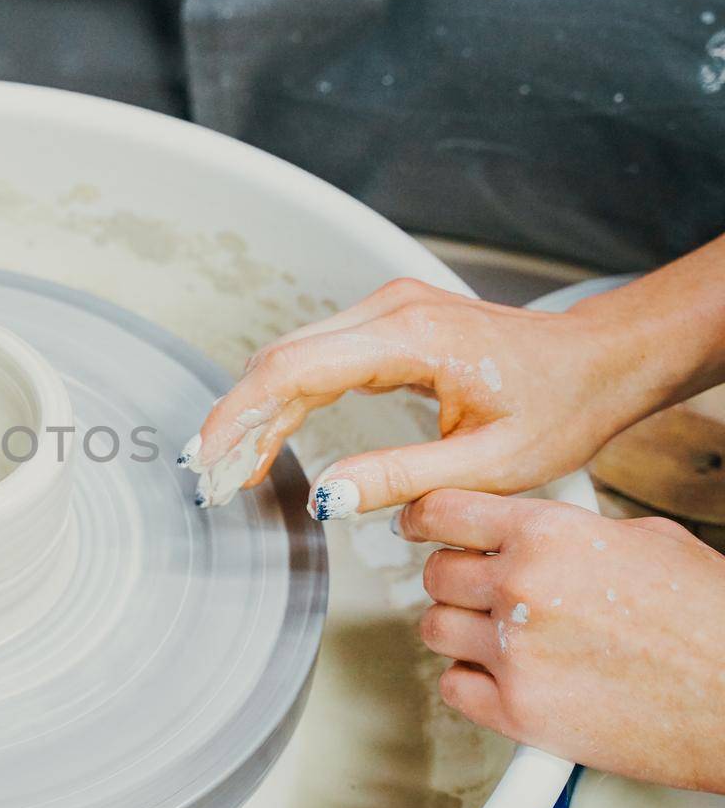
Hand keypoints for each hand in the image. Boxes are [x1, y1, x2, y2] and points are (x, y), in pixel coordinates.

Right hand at [177, 278, 654, 517]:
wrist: (598, 362)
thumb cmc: (558, 405)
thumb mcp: (488, 464)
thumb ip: (400, 479)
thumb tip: (325, 497)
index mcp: (410, 337)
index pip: (292, 371)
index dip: (240, 419)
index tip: (210, 462)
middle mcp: (389, 311)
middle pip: (278, 360)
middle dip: (235, 420)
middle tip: (210, 478)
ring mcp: (385, 311)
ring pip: (289, 357)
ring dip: (255, 411)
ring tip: (232, 468)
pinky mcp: (385, 324)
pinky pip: (314, 357)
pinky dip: (282, 399)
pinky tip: (268, 439)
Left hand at [401, 490, 724, 792]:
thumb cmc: (714, 624)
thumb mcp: (648, 541)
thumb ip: (570, 531)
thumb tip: (529, 530)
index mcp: (549, 534)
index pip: (442, 510)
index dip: (423, 518)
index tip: (416, 527)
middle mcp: (522, 587)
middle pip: (435, 574)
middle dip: (457, 581)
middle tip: (485, 591)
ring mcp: (514, 652)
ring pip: (435, 628)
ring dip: (462, 630)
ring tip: (506, 635)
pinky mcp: (518, 713)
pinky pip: (454, 686)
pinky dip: (473, 682)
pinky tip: (509, 676)